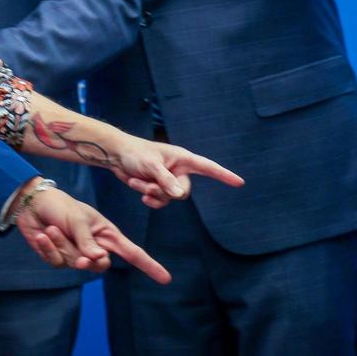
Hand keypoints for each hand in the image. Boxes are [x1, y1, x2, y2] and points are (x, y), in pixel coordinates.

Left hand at [15, 183, 170, 283]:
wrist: (33, 204)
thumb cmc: (61, 206)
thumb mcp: (78, 219)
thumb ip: (87, 241)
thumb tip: (99, 261)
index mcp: (106, 233)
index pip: (132, 252)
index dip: (149, 266)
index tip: (166, 279)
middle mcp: (95, 245)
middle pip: (100, 266)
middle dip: (89, 260)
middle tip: (81, 255)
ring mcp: (77, 253)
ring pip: (75, 264)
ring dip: (62, 245)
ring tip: (53, 228)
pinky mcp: (59, 257)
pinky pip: (57, 262)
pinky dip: (49, 248)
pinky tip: (42, 235)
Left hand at [110, 137, 243, 208]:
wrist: (117, 156)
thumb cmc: (136, 154)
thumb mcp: (151, 166)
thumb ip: (166, 181)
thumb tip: (180, 196)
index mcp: (183, 158)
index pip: (208, 167)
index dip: (224, 175)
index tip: (239, 182)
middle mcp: (179, 169)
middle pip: (184, 192)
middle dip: (164, 191)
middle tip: (148, 184)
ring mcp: (169, 179)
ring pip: (169, 198)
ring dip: (152, 193)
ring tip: (137, 181)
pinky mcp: (158, 188)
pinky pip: (161, 202)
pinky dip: (150, 199)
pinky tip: (140, 192)